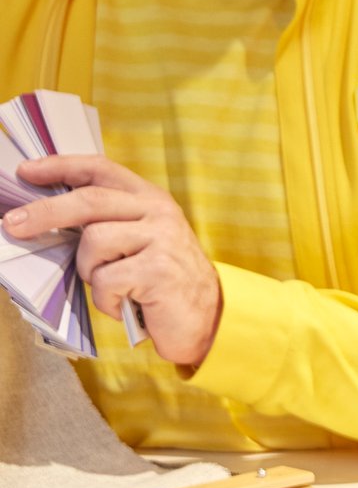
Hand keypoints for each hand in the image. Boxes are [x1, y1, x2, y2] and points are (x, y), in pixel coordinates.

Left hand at [3, 156, 222, 366]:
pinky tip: (128, 305)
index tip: (27, 171)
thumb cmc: (163, 284)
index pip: (100, 170)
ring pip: (94, 242)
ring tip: (111, 287)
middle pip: (89, 200)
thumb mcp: (139, 243)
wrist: (209, 320)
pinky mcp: (158, 270)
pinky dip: (107, 300)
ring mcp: (161, 239)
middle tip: (13, 225)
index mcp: (150, 199)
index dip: (61, 166)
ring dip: (90, 271)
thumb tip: (46, 219)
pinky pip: (107, 280)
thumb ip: (107, 223)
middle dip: (45, 212)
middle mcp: (158, 212)